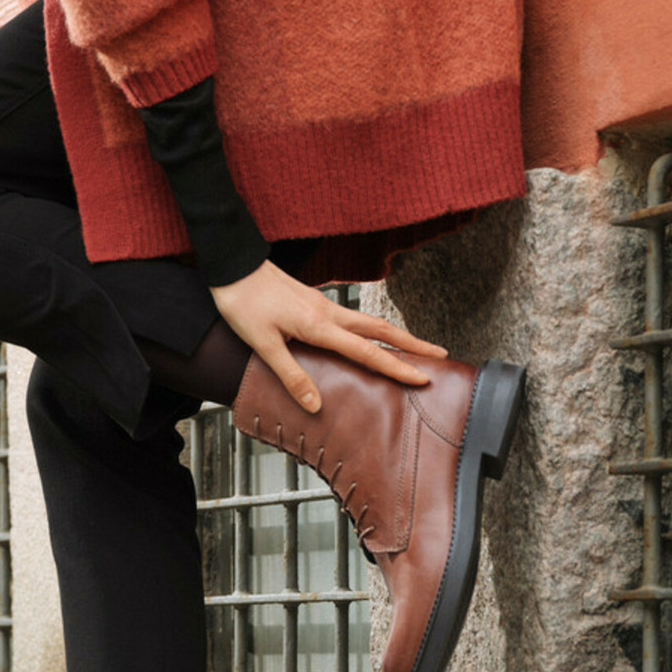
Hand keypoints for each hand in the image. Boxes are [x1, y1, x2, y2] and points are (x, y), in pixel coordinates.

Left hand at [210, 261, 446, 412]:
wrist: (231, 266)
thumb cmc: (242, 303)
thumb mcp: (263, 345)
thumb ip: (292, 375)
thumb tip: (316, 405)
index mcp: (319, 325)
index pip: (367, 351)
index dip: (397, 366)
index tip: (423, 376)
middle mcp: (328, 313)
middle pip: (381, 329)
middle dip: (412, 344)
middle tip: (440, 355)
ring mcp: (322, 305)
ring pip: (369, 321)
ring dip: (395, 334)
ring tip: (415, 347)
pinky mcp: (313, 302)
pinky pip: (352, 318)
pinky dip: (372, 329)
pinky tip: (370, 337)